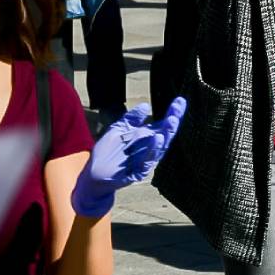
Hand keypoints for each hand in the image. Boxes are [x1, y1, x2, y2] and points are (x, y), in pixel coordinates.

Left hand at [71, 98, 186, 217]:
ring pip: (159, 148)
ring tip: (171, 121)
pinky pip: (147, 161)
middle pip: (165, 136)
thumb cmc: (108, 152)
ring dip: (166, 135)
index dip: (173, 113)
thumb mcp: (118, 129)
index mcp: (147, 138)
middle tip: (177, 110)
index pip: (163, 124)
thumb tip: (146, 106)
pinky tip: (156, 139)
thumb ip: (131, 119)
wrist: (93, 174)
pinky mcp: (137, 172)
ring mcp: (145, 161)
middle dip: (172, 123)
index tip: (180, 100)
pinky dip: (152, 150)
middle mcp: (149, 149)